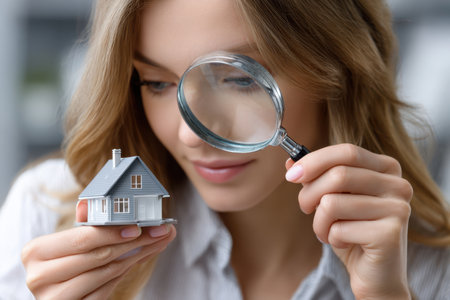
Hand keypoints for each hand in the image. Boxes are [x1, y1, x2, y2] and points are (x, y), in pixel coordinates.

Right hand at [21, 202, 175, 298]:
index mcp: (36, 251)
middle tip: (159, 232)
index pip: (82, 239)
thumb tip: (124, 207)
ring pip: (105, 273)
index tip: (139, 226)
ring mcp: (53, 298)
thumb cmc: (67, 257)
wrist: (59, 288)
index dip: (113, 232)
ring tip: (155, 244)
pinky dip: (124, 274)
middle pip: (98, 256)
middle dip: (134, 242)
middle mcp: (39, 277)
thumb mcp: (73, 239)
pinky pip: (104, 291)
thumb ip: (91, 221)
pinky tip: (136, 260)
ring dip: (135, 257)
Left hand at [285, 144, 411, 298]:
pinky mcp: (390, 234)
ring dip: (319, 221)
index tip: (291, 175)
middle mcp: (398, 185)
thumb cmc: (352, 231)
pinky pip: (339, 228)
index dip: (314, 161)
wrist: (375, 275)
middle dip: (309, 193)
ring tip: (327, 230)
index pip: (347, 151)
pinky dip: (330, 237)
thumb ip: (316, 177)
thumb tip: (291, 161)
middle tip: (305, 208)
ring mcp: (398, 209)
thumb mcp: (333, 198)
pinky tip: (342, 243)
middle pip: (338, 175)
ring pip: (332, 202)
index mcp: (387, 169)